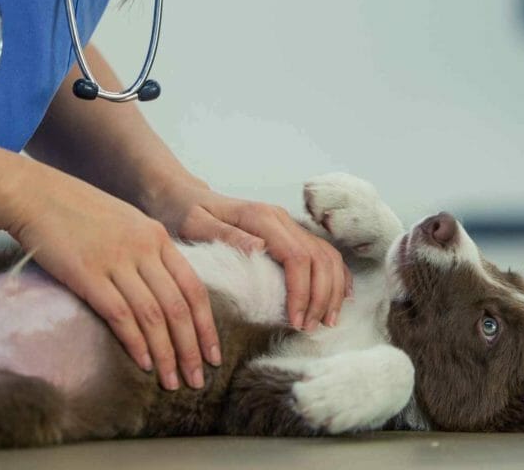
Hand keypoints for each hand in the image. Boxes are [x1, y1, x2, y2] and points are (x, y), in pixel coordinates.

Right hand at [6, 162, 220, 390]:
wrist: (35, 194)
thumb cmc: (77, 211)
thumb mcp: (125, 222)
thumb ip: (147, 251)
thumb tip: (164, 291)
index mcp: (156, 236)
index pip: (194, 288)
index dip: (206, 326)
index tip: (212, 354)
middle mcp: (143, 248)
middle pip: (178, 307)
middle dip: (191, 349)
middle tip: (196, 380)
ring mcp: (116, 260)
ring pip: (153, 315)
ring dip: (166, 354)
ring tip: (171, 381)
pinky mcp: (87, 273)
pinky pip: (120, 315)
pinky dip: (135, 343)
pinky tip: (143, 363)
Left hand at [144, 180, 350, 330]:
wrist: (184, 196)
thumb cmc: (184, 213)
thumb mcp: (194, 224)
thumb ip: (225, 235)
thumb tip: (260, 248)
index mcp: (260, 218)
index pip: (297, 257)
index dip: (301, 292)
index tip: (295, 321)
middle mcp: (280, 218)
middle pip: (318, 258)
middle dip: (320, 297)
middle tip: (311, 328)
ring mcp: (288, 224)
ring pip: (327, 255)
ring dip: (332, 289)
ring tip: (326, 320)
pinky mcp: (289, 232)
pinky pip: (323, 252)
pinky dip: (336, 275)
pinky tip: (340, 297)